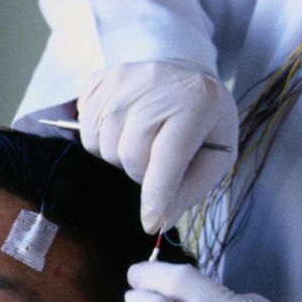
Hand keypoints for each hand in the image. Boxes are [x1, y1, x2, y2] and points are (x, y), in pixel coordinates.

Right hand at [77, 62, 237, 233]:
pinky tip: (123, 128)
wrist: (185, 77)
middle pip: (130, 155)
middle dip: (141, 172)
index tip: (150, 223)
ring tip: (140, 141)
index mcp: (196, 103)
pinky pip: (85, 127)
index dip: (157, 196)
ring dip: (119, 156)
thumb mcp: (216, 155)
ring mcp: (122, 79)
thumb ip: (191, 189)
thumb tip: (159, 221)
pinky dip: (101, 138)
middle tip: (156, 160)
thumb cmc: (203, 122)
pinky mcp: (98, 79)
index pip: (168, 158)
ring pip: (103, 145)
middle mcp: (155, 84)